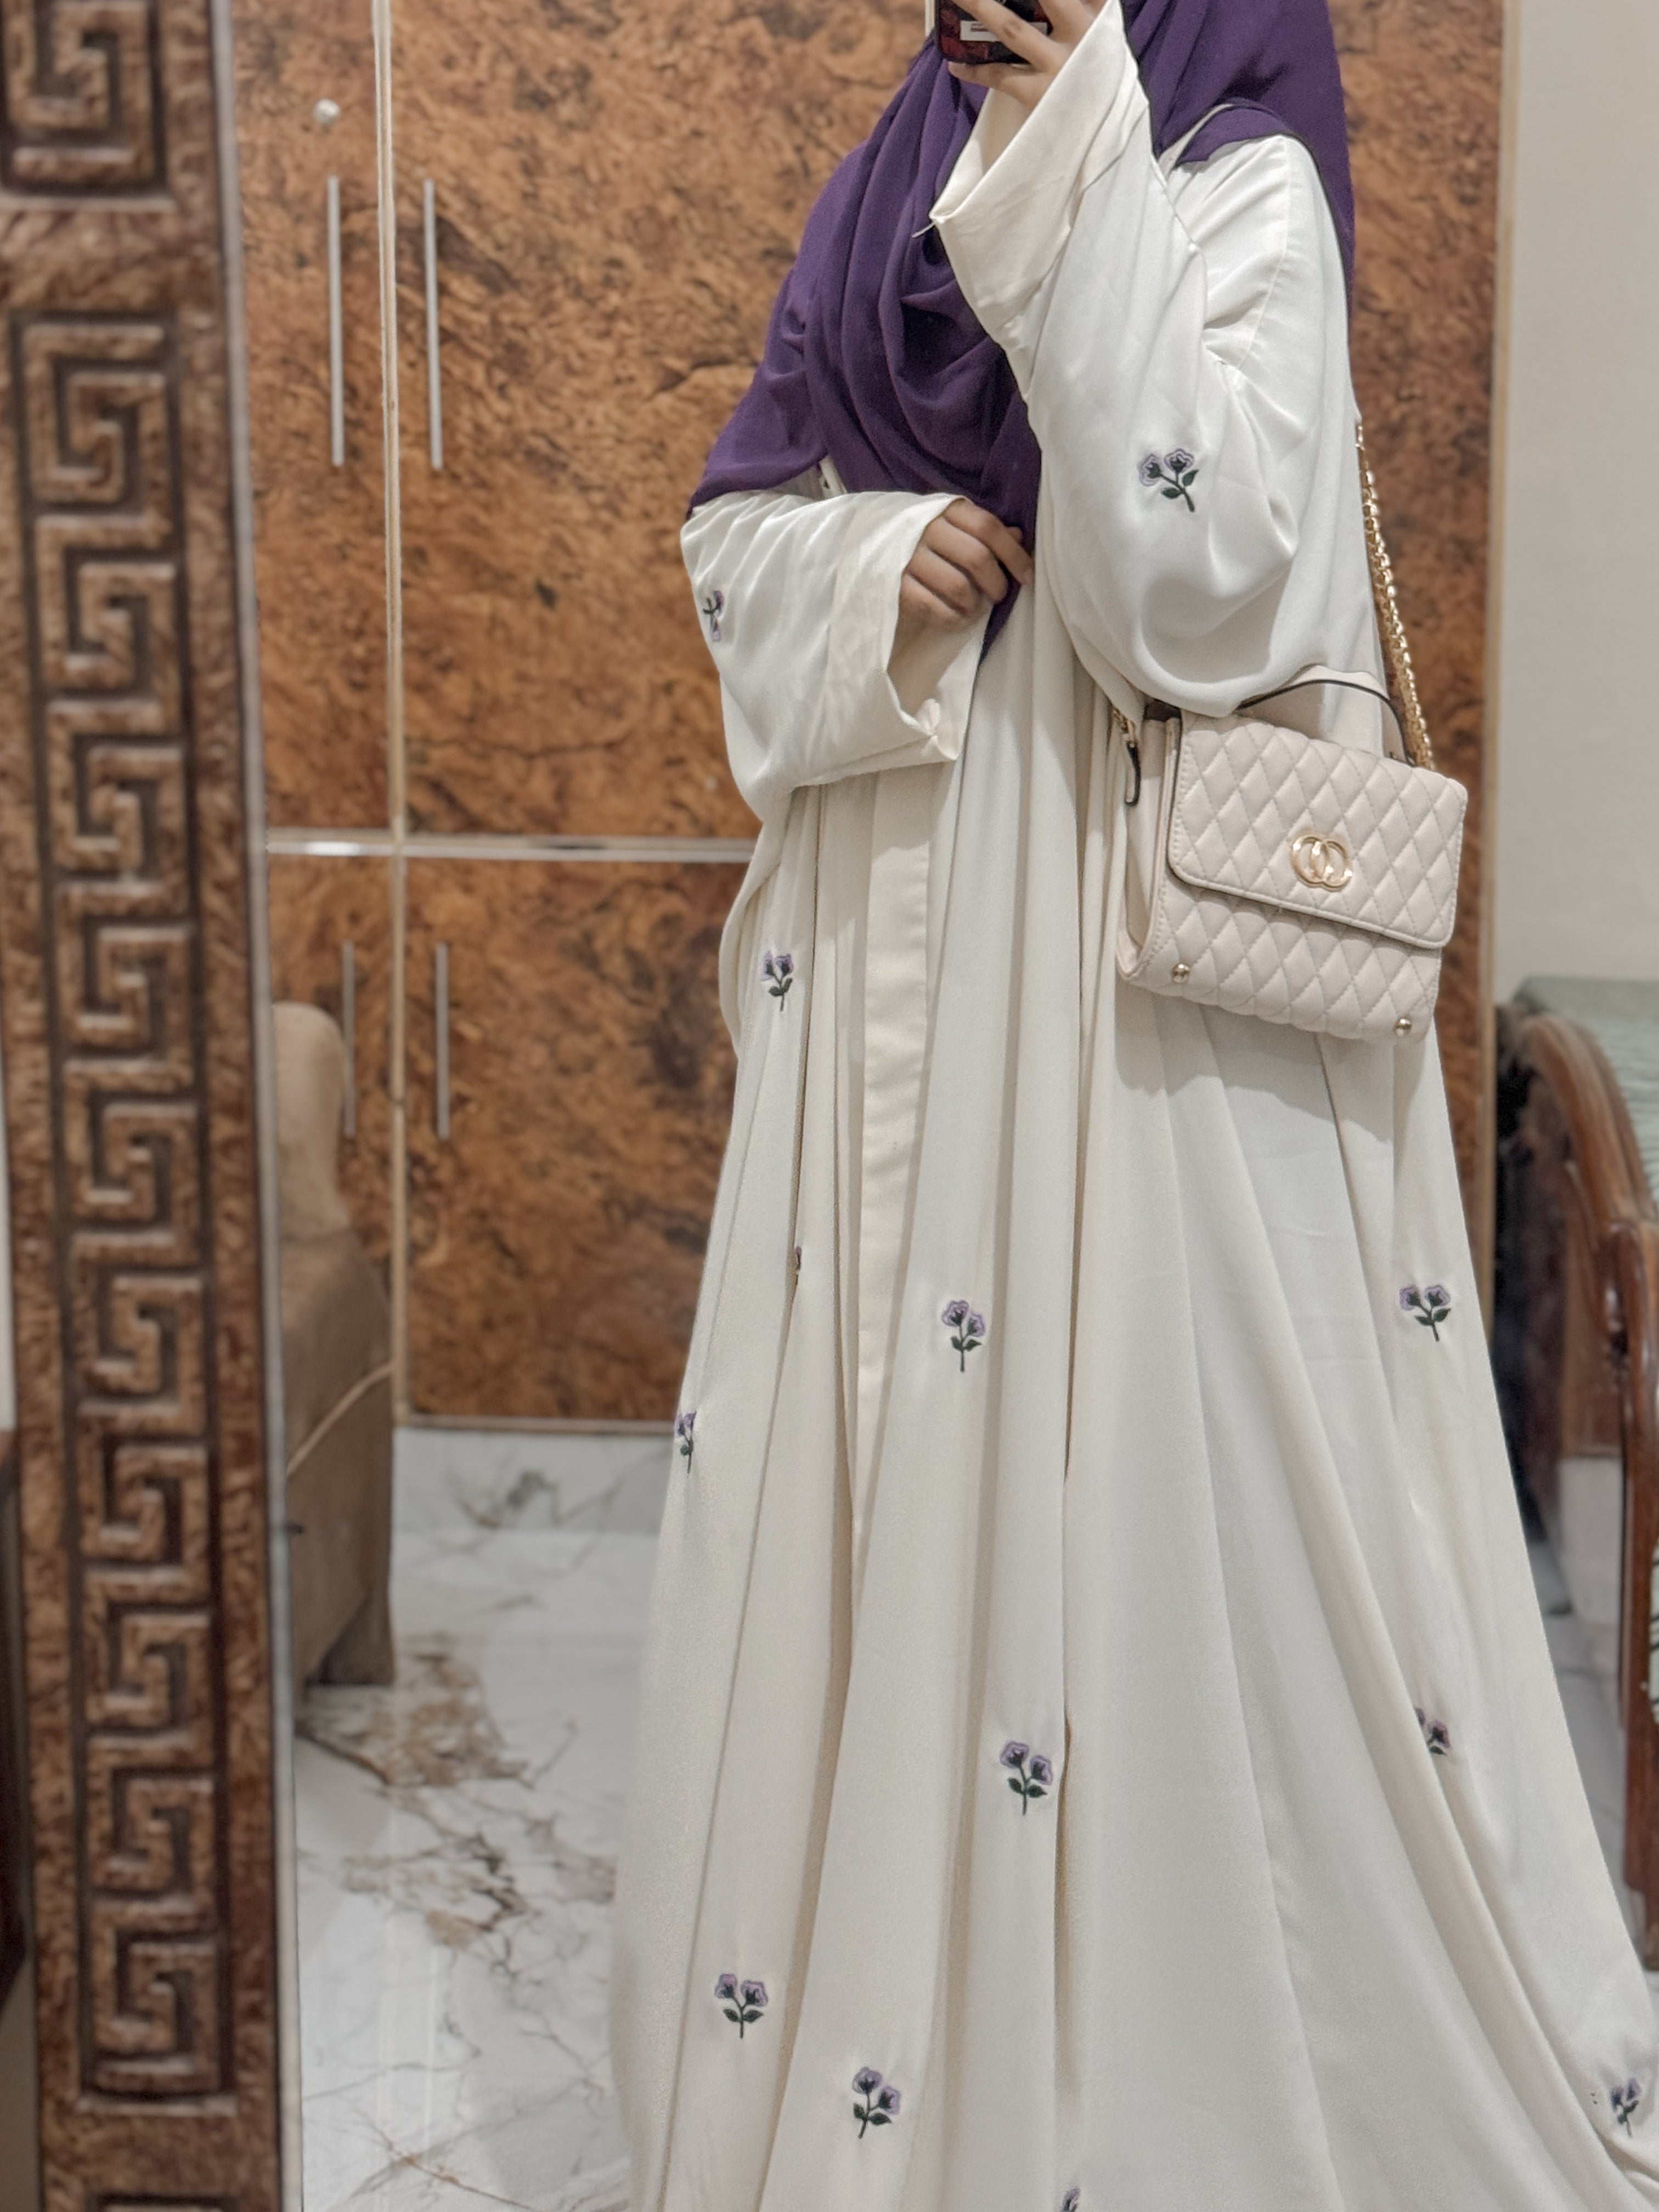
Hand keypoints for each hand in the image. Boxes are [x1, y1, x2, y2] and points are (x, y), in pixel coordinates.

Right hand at [895, 498, 1033, 657]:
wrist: (864, 540)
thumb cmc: (920, 534)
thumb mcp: (950, 523)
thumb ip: (981, 529)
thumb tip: (1018, 535)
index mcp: (945, 509)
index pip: (988, 527)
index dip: (1013, 555)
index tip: (1027, 576)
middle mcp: (926, 529)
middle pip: (977, 557)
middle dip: (997, 582)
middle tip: (999, 595)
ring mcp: (908, 557)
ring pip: (957, 586)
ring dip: (975, 603)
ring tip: (976, 608)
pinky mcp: (894, 585)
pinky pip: (933, 607)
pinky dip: (953, 618)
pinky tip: (959, 618)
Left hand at [946, 0, 1102, 110]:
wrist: (1107, 151)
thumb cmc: (1099, 92)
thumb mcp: (1103, 48)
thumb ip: (1087, 15)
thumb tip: (1046, 8)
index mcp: (1101, 19)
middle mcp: (1085, 37)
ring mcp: (1062, 67)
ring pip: (1011, 27)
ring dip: (979, 7)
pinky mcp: (1042, 98)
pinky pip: (1000, 76)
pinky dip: (975, 70)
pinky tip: (955, 64)